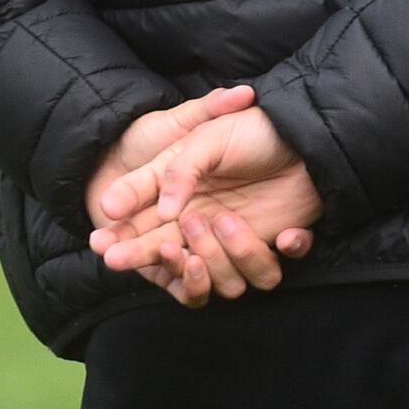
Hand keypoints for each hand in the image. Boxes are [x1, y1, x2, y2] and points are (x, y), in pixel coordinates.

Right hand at [90, 88, 324, 302]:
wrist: (306, 133)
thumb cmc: (253, 131)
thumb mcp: (208, 138)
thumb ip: (180, 171)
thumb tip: (164, 210)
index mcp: (182, 199)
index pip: (143, 227)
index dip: (121, 239)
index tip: (102, 245)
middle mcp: (204, 224)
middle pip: (169, 258)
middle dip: (147, 259)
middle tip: (139, 254)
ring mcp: (237, 240)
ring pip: (220, 278)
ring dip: (221, 255)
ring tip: (226, 219)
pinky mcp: (272, 246)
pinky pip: (268, 275)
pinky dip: (275, 256)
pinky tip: (285, 233)